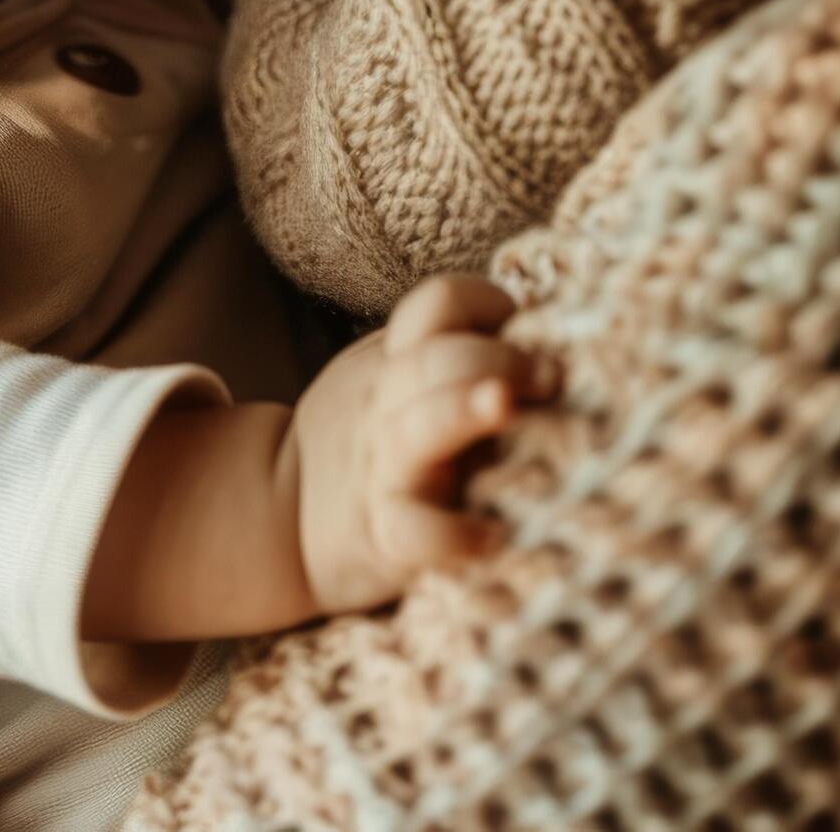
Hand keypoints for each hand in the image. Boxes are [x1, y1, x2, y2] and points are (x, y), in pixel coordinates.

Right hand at [289, 275, 556, 612]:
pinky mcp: (385, 535)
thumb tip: (554, 341)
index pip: (438, 304)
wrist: (285, 517)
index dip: (486, 303)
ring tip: (505, 405)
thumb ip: (453, 355)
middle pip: (435, 359)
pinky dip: (452, 535)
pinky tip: (493, 537)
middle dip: (500, 358)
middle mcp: (388, 404)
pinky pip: (415, 531)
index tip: (527, 330)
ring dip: (464, 409)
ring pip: (422, 428)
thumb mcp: (395, 378)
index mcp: (396, 360)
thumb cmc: (374, 441)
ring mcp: (384, 469)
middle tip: (553, 377)